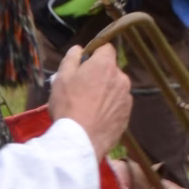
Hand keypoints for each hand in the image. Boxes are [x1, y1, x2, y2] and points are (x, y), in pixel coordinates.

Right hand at [49, 42, 131, 157]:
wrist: (80, 140)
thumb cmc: (68, 105)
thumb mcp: (61, 77)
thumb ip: (71, 58)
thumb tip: (79, 49)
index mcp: (105, 65)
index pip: (106, 48)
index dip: (95, 53)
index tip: (85, 63)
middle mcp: (121, 78)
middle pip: (111, 70)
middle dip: (99, 75)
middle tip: (82, 89)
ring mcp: (126, 99)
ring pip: (115, 89)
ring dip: (105, 93)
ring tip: (88, 107)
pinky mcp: (127, 116)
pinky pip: (117, 106)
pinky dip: (109, 109)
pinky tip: (95, 118)